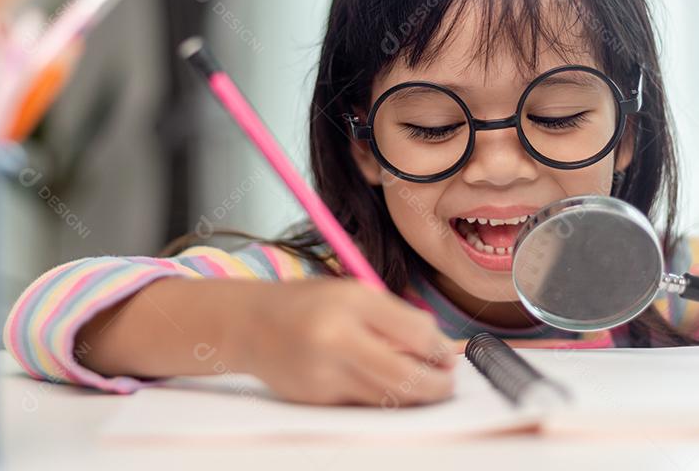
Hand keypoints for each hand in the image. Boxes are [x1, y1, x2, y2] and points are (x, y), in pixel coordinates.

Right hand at [227, 278, 456, 405]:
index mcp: (351, 302)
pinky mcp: (317, 399)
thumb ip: (396, 317)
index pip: (415, 333)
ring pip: (387, 398)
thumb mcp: (353, 293)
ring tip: (426, 387)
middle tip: (447, 383)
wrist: (250, 325)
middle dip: (436, 385)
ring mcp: (325, 373)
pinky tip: (388, 388)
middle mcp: (337, 339)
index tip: (447, 355)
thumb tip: (439, 346)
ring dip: (415, 397)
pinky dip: (382, 399)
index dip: (440, 350)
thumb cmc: (308, 304)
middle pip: (405, 376)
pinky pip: (362, 404)